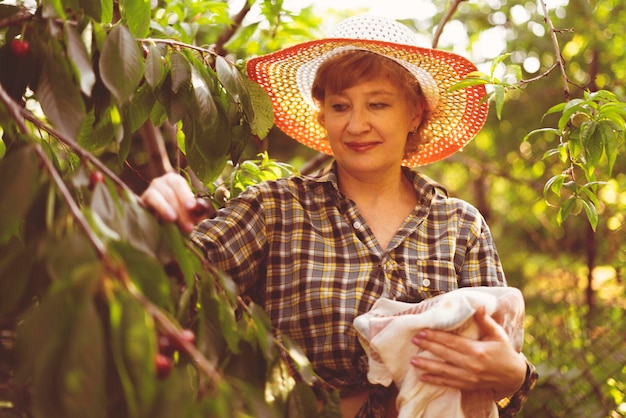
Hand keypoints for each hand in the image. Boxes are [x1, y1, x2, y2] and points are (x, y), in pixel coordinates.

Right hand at [140, 172, 208, 232]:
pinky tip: (158, 221)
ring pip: (156, 197)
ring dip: (165, 209)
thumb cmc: (180, 211)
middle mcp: (160, 182)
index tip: (191, 206)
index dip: (185, 194)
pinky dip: (151, 211)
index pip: (179, 184)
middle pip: (169, 194)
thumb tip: (200, 209)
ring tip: (172, 219)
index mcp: (174, 180)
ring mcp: (149, 191)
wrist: (161, 218)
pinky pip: (144, 204)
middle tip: (188, 226)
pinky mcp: (140, 202)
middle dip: (180, 211)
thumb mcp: (191, 211)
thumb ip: (197, 210)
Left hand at [409, 306, 526, 399]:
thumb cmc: (504, 351)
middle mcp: (472, 365)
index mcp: (478, 351)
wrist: (513, 376)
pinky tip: (423, 377)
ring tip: (413, 361)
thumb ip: (486, 321)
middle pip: (445, 355)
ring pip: (444, 371)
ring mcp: (469, 377)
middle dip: (428, 347)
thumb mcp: (498, 334)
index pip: (452, 342)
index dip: (436, 337)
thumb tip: (477, 306)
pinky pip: (448, 383)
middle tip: (414, 340)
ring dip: (427, 366)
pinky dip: (435, 381)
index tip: (422, 332)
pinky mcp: (468, 385)